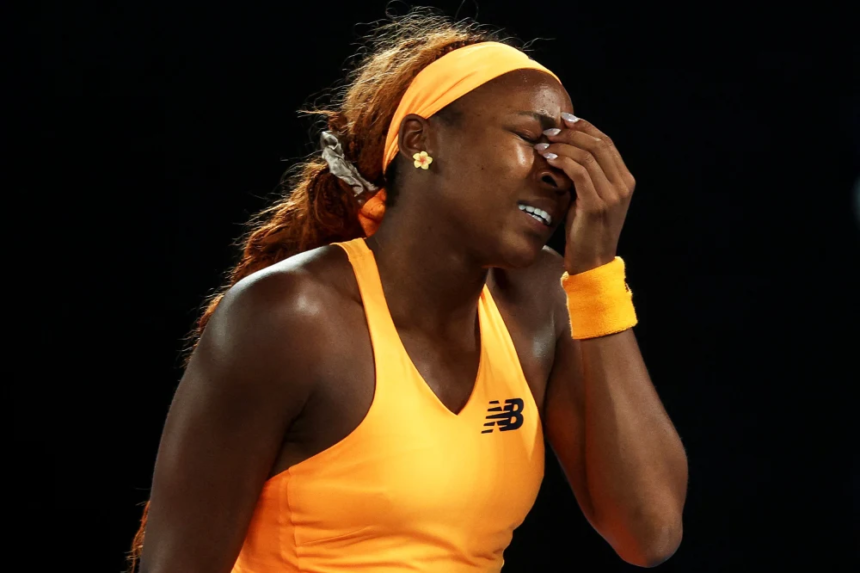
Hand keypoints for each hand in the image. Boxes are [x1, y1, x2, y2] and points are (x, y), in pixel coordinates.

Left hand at [537, 115, 635, 273]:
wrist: (592, 263)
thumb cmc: (585, 231)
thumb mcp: (590, 199)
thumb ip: (587, 177)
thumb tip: (566, 151)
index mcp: (625, 181)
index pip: (606, 143)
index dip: (585, 128)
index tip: (565, 119)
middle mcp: (623, 185)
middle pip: (598, 145)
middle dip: (571, 133)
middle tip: (549, 130)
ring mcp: (612, 195)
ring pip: (587, 156)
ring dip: (563, 145)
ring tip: (544, 144)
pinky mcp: (596, 205)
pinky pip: (578, 172)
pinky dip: (561, 161)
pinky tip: (548, 158)